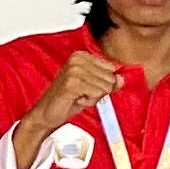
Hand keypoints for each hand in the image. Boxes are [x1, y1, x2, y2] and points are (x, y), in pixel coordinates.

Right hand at [13, 46, 125, 162]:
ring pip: (104, 87)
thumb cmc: (68, 99)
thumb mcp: (92, 89)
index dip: (102, 83)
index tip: (87, 87)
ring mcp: (74, 70)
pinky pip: (96, 95)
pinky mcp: (71, 83)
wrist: (47, 113)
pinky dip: (88, 102)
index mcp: (81, 56)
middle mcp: (77, 60)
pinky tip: (76, 100)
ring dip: (93, 98)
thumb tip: (121, 79)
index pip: (111, 68)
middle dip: (98, 91)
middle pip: (110, 78)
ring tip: (78, 96)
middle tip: (81, 94)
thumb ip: (108, 83)